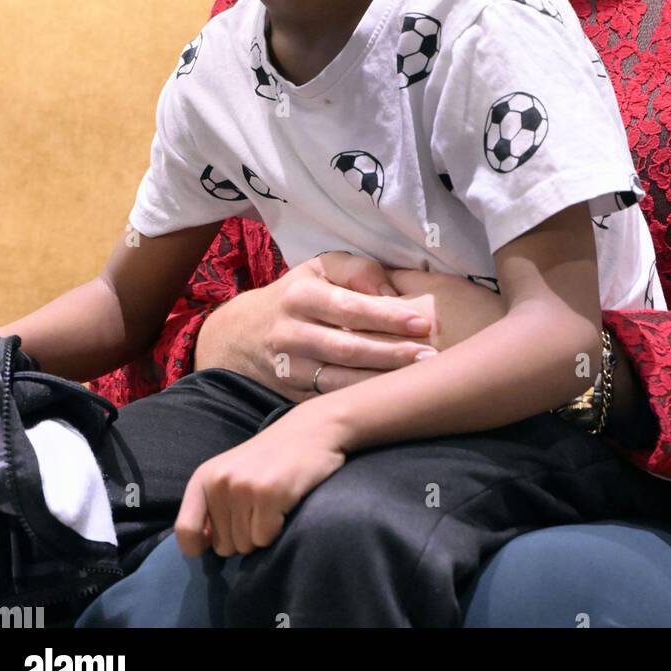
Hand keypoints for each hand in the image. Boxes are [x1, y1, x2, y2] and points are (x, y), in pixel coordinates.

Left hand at [174, 405, 345, 557]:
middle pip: (223, 546)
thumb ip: (213, 504)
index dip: (200, 546)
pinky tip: (285, 501)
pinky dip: (277, 528)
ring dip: (262, 532)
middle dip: (243, 535)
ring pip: (246, 545)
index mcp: (203, 477)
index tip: (217, 540)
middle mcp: (219, 481)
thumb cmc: (272, 457)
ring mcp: (244, 487)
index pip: (184, 531)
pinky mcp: (270, 494)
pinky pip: (265, 538)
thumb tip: (200, 546)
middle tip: (260, 505)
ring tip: (273, 501)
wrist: (314, 429)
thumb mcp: (232, 473)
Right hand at [193, 250, 504, 399]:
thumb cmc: (295, 296)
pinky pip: (329, 401)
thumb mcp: (318, 269)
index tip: (423, 321)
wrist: (239, 336)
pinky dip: (359, 402)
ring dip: (380, 382)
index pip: (349, 307)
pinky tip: (389, 400)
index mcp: (300, 296)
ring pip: (338, 381)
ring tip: (419, 380)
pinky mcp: (290, 396)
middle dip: (392, 353)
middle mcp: (290, 333)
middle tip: (430, 356)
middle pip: (347, 348)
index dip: (387, 315)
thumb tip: (389, 291)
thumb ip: (357, 270)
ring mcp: (287, 370)